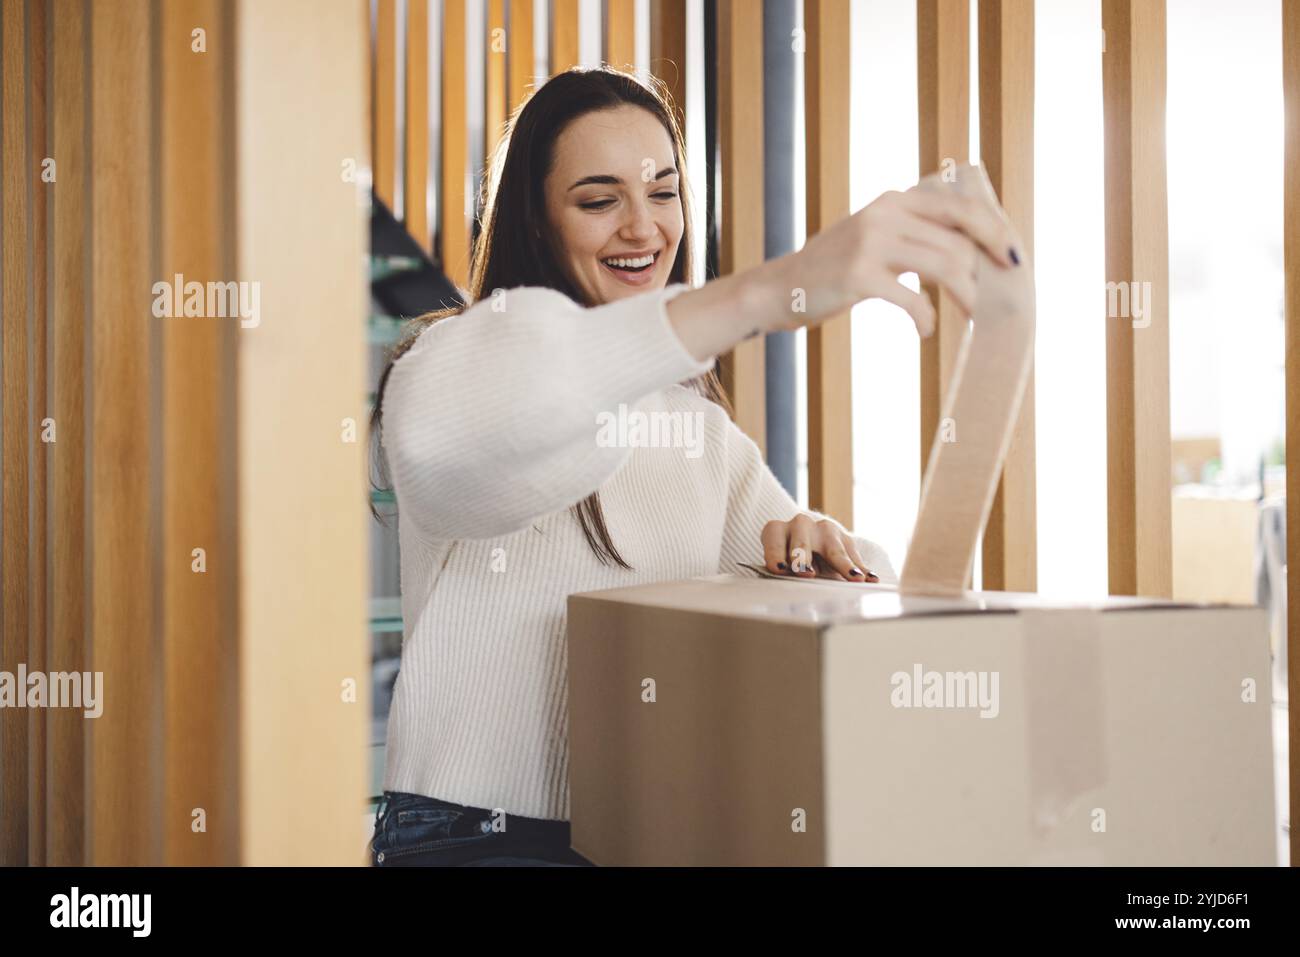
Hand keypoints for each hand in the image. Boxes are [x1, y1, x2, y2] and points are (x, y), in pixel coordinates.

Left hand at [761, 514, 879, 582]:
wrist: (808, 549)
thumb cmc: (787, 563)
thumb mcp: (781, 567)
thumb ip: (782, 575)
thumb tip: (785, 589)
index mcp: (777, 531)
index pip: (774, 539)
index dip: (775, 553)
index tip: (780, 569)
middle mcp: (800, 525)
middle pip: (801, 537)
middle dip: (803, 555)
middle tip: (807, 574)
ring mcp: (825, 530)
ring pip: (833, 546)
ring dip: (843, 563)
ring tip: (854, 578)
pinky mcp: (845, 539)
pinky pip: (854, 555)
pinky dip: (863, 569)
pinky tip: (871, 579)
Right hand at [771, 162, 1022, 336]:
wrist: (782, 288)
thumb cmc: (835, 270)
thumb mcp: (874, 237)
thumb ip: (914, 235)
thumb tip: (972, 255)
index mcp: (894, 200)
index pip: (960, 208)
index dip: (994, 231)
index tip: (1013, 257)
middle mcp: (885, 214)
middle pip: (958, 241)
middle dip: (985, 272)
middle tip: (996, 299)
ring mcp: (871, 243)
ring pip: (945, 267)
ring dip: (965, 298)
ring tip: (969, 318)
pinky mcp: (859, 276)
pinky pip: (912, 300)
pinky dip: (926, 319)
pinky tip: (926, 330)